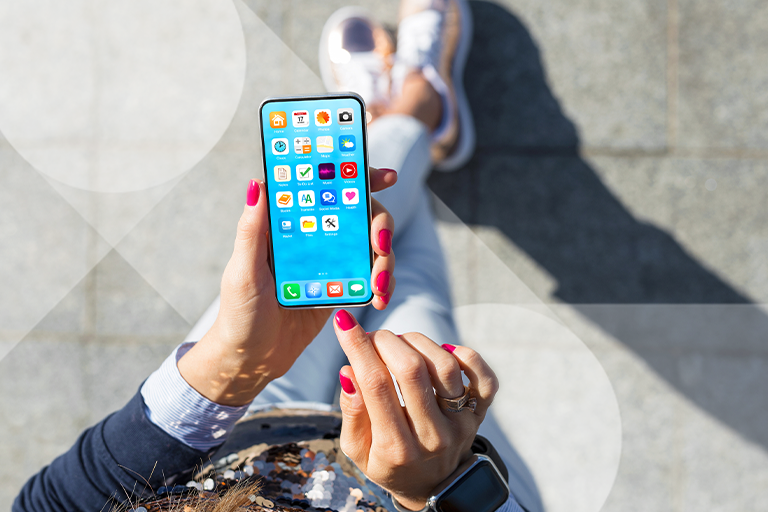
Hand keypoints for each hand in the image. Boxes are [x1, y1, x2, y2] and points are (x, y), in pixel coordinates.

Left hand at [177, 168, 397, 405]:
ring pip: (372, 246)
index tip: (385, 176)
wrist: (251, 359)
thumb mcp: (243, 272)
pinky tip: (379, 297)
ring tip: (380, 286)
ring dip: (385, 260)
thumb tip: (258, 182)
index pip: (326, 189)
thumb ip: (252, 230)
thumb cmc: (239, 314)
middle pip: (360, 214)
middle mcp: (313, 236)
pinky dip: (381, 283)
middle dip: (381, 224)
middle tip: (381, 244)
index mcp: (288, 224)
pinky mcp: (341, 287)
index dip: (358, 177)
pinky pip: (370, 276)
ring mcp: (330, 262)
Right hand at [333, 310, 499, 510]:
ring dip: (417, 342)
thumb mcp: (358, 449)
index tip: (344, 322)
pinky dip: (465, 355)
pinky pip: (484, 378)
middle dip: (386, 341)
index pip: (375, 385)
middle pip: (411, 370)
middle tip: (374, 338)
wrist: (432, 487)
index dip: (358, 347)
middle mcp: (432, 436)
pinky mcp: (480, 414)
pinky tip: (442, 351)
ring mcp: (460, 424)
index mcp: (395, 448)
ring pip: (445, 366)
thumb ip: (352, 412)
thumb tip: (349, 370)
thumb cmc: (388, 462)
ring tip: (401, 344)